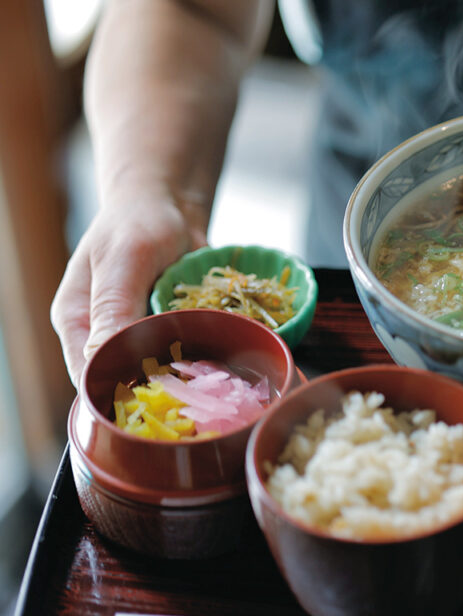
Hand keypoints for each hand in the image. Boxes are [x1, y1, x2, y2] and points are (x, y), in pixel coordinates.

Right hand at [50, 188, 207, 387]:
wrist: (170, 204)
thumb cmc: (137, 222)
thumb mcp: (123, 260)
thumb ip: (113, 306)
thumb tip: (99, 356)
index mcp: (78, 322)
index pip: (88, 375)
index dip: (115, 394)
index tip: (151, 405)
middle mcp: (106, 334)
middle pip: (126, 380)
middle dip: (156, 389)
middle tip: (189, 393)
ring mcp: (141, 334)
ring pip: (160, 371)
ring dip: (186, 375)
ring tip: (211, 379)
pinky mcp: (171, 329)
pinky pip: (187, 352)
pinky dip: (204, 354)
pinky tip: (223, 356)